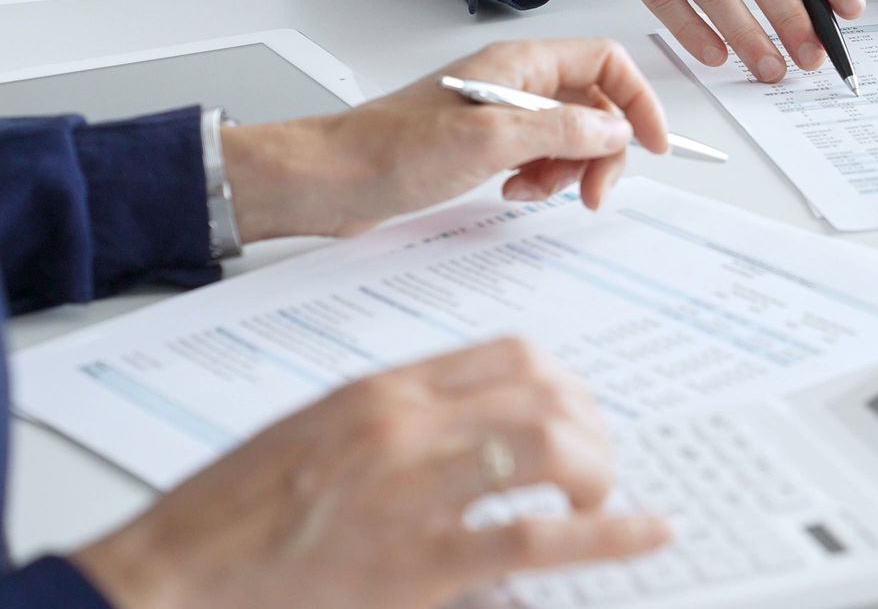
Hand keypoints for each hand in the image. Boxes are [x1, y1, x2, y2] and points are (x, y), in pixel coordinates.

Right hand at [72, 337, 667, 608]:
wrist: (169, 578)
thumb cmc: (232, 516)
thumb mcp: (315, 436)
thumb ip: (395, 423)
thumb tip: (471, 429)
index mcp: (381, 393)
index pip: (509, 355)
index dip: (564, 382)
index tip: (579, 410)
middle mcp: (404, 429)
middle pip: (544, 392)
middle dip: (593, 423)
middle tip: (600, 461)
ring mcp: (414, 494)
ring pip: (550, 448)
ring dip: (600, 470)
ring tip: (605, 499)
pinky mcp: (419, 564)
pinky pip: (540, 538)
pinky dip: (612, 534)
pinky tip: (650, 533)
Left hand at [223, 39, 670, 240]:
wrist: (329, 180)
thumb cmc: (389, 151)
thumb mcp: (491, 140)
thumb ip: (563, 131)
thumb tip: (615, 130)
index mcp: (520, 64)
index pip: (606, 62)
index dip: (636, 100)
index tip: (652, 144)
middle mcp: (514, 82)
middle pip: (593, 103)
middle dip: (602, 149)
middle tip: (592, 190)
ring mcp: (499, 113)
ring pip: (569, 135)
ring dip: (568, 169)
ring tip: (537, 191)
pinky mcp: (483, 145)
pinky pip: (537, 157)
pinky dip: (539, 178)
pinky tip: (513, 192)